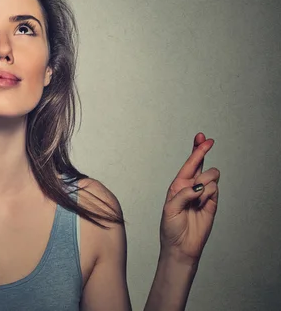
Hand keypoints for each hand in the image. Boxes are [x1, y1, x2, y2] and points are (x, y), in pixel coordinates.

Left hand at [159, 132, 220, 264]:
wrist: (181, 246)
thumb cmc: (170, 228)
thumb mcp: (170, 209)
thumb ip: (183, 195)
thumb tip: (198, 186)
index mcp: (177, 185)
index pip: (189, 164)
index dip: (196, 150)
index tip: (203, 137)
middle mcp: (190, 187)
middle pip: (201, 164)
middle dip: (203, 151)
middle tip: (209, 141)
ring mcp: (202, 194)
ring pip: (210, 176)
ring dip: (204, 182)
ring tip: (197, 198)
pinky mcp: (212, 203)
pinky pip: (214, 190)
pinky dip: (208, 194)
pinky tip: (202, 203)